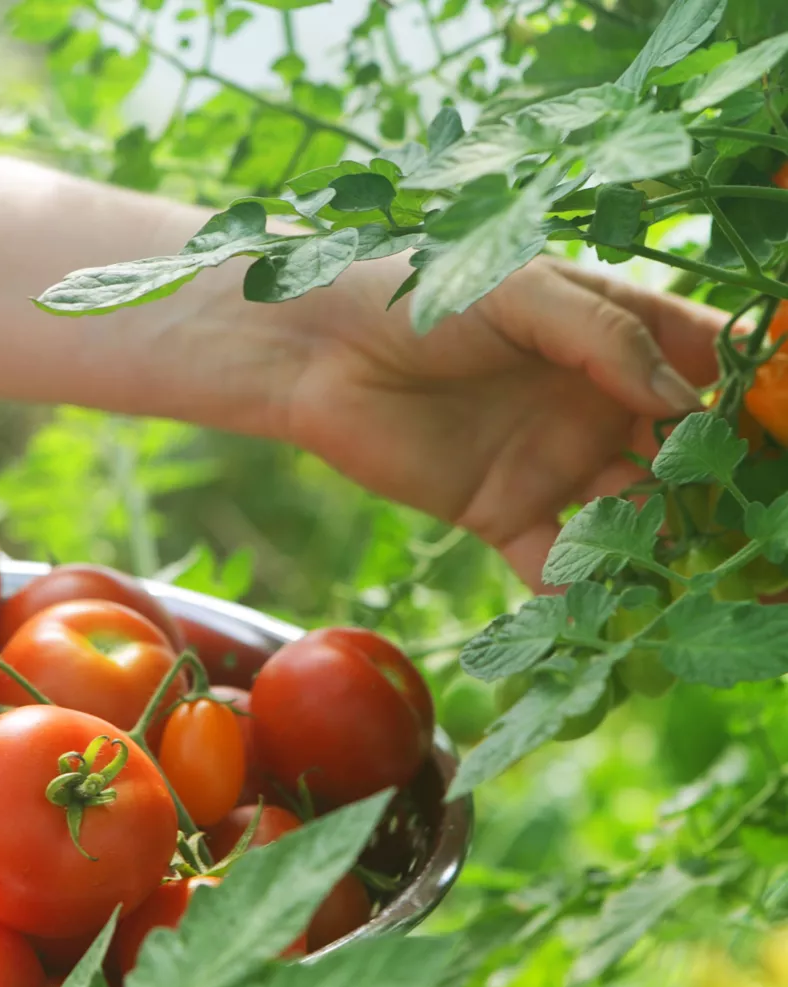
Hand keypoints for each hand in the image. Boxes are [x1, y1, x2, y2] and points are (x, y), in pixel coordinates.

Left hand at [281, 254, 724, 590]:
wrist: (318, 350)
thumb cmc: (418, 291)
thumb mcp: (519, 291)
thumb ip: (603, 337)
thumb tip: (683, 397)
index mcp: (610, 336)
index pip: (702, 365)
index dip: (748, 397)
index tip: (782, 435)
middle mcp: (594, 404)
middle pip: (679, 454)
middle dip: (721, 491)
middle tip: (759, 533)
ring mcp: (553, 462)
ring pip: (630, 515)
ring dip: (665, 548)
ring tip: (704, 584)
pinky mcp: (502, 512)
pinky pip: (553, 563)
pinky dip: (581, 593)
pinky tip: (613, 621)